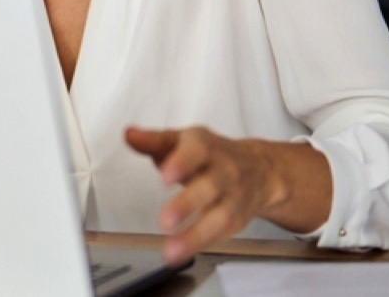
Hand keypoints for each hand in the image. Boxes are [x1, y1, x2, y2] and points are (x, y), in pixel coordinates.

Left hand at [125, 125, 326, 264]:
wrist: (258, 170)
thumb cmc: (210, 153)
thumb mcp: (181, 140)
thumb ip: (153, 141)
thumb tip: (129, 135)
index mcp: (205, 146)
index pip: (196, 151)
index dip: (182, 163)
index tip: (166, 176)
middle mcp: (224, 171)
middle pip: (209, 187)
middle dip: (188, 204)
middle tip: (165, 221)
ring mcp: (233, 197)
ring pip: (219, 217)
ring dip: (195, 236)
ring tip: (172, 251)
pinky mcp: (236, 220)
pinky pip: (221, 234)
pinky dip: (201, 244)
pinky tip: (182, 253)